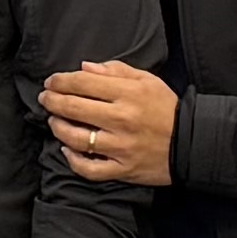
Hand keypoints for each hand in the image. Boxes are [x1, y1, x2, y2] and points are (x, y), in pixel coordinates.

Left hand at [39, 60, 178, 186]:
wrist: (191, 142)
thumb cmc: (166, 108)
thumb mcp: (147, 80)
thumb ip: (116, 70)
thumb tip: (84, 68)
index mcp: (128, 94)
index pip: (83, 83)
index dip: (60, 81)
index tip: (51, 82)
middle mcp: (122, 119)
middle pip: (74, 108)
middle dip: (52, 101)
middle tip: (45, 99)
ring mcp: (121, 147)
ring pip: (77, 138)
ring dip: (58, 128)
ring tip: (54, 121)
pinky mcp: (122, 169)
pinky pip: (90, 168)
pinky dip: (73, 160)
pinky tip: (66, 150)